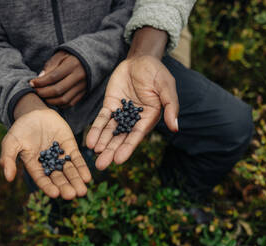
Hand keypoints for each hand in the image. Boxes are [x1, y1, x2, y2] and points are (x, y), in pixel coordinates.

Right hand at [0, 109, 91, 199]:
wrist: (34, 112)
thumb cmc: (20, 129)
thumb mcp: (11, 142)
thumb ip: (8, 159)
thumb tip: (8, 178)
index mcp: (34, 166)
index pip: (42, 179)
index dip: (49, 187)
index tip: (56, 194)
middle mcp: (49, 164)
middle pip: (58, 178)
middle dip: (66, 187)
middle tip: (73, 195)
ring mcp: (60, 156)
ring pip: (69, 171)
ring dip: (76, 180)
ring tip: (83, 190)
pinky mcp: (70, 147)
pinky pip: (77, 159)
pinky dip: (82, 168)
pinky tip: (88, 177)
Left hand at [30, 51, 86, 106]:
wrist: (90, 60)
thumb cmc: (70, 56)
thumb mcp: (60, 56)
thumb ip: (50, 66)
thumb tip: (39, 79)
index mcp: (72, 65)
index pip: (53, 77)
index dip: (41, 82)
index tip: (31, 83)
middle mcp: (79, 77)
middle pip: (58, 90)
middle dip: (43, 93)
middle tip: (35, 91)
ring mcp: (82, 86)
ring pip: (64, 99)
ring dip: (50, 101)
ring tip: (43, 97)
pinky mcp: (83, 93)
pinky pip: (70, 103)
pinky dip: (59, 104)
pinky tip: (52, 100)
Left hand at [86, 55, 178, 169]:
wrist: (140, 60)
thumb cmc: (156, 73)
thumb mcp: (166, 86)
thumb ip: (170, 106)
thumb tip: (175, 127)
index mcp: (149, 118)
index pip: (137, 136)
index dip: (128, 147)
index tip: (118, 160)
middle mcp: (134, 120)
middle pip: (121, 138)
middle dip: (111, 151)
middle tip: (100, 165)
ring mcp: (121, 114)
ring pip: (110, 131)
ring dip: (102, 143)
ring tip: (93, 155)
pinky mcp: (110, 106)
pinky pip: (102, 119)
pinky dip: (96, 129)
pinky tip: (90, 140)